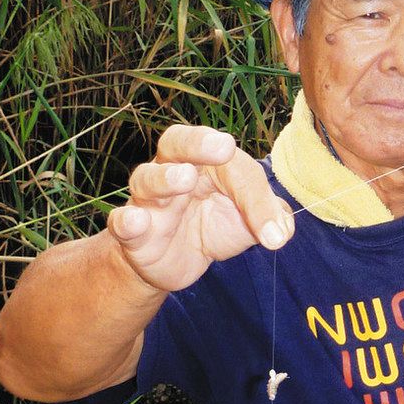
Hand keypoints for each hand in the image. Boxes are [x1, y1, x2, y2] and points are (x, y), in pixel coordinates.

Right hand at [107, 125, 293, 291]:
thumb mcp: (248, 221)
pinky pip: (121, 221)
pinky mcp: (133, 233)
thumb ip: (270, 217)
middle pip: (177, 142)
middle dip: (199, 142)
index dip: (253, 193)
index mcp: (206, 162)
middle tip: (222, 148)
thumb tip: (281, 232)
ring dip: (165, 178)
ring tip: (184, 179)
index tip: (271, 226)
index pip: (231, 162)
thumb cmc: (215, 225)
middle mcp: (173, 170)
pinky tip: (134, 222)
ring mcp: (149, 200)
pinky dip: (126, 221)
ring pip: (147, 178)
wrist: (179, 261)